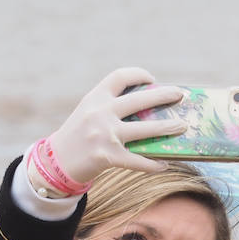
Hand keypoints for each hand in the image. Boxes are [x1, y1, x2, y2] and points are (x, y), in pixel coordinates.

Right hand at [44, 67, 186, 184]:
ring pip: (145, 129)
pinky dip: (154, 164)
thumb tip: (147, 105)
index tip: (153, 80)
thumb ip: (110, 105)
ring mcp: (105, 134)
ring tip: (182, 126)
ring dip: (167, 127)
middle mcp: (100, 113)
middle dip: (164, 96)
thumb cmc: (78, 136)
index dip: (139, 75)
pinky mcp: (108, 156)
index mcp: (95, 97)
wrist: (56, 162)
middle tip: (180, 95)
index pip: (120, 77)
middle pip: (139, 100)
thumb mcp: (88, 112)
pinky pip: (138, 160)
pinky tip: (166, 163)